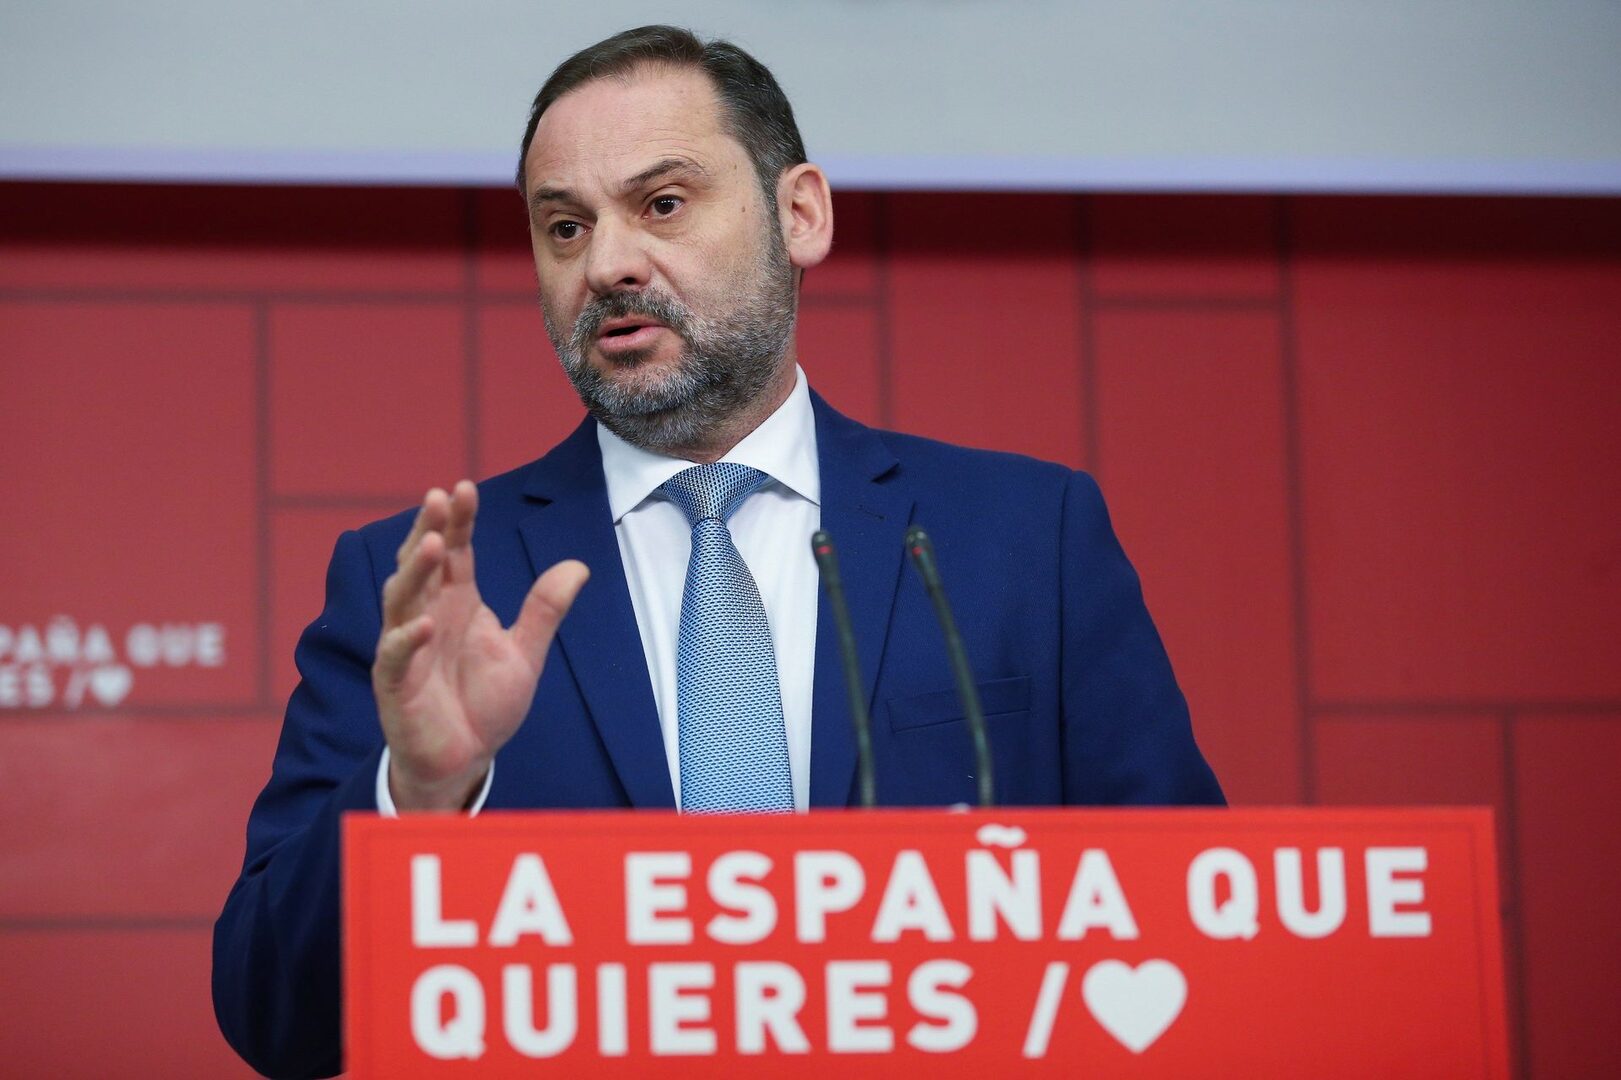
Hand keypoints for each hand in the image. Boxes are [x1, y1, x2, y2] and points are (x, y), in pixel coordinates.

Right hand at [373, 480, 588, 810]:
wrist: (465, 761)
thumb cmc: (485, 703)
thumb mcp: (525, 653)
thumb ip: (545, 610)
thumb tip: (578, 566)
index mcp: (457, 603)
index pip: (455, 552)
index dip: (458, 521)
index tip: (465, 488)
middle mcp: (427, 615)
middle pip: (423, 565)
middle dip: (428, 530)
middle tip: (439, 498)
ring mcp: (407, 647)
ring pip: (401, 600)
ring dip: (413, 573)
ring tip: (430, 545)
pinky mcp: (395, 683)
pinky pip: (395, 655)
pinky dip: (406, 639)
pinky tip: (424, 624)